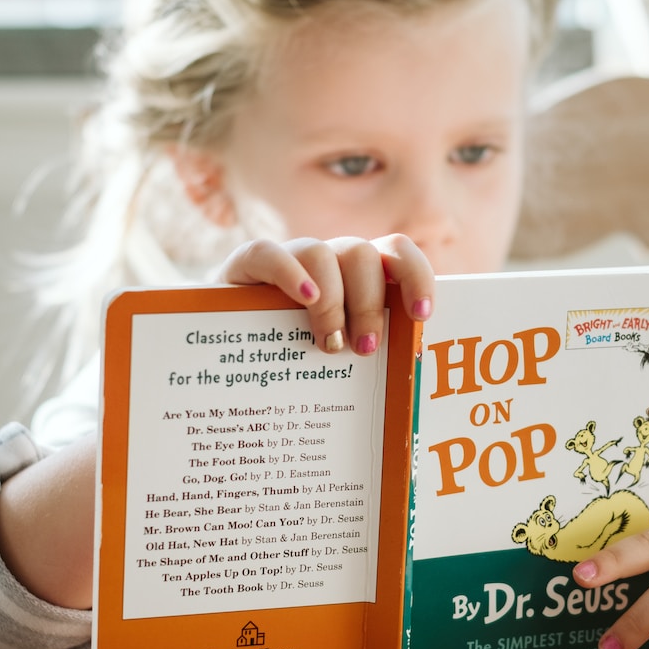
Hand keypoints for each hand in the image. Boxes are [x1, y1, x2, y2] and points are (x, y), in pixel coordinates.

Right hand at [215, 235, 434, 353]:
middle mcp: (328, 260)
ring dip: (334, 302)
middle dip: (371, 304)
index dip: (415, 276)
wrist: (226, 350)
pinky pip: (269, 253)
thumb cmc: (294, 360)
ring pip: (322, 254)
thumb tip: (405, 396)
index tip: (422, 315)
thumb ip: (365, 356)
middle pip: (362, 255)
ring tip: (328, 344)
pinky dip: (290, 274)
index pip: (396, 253)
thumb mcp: (336, 356)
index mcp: (358, 276)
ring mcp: (289, 258)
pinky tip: (305, 300)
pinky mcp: (247, 264)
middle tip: (365, 349)